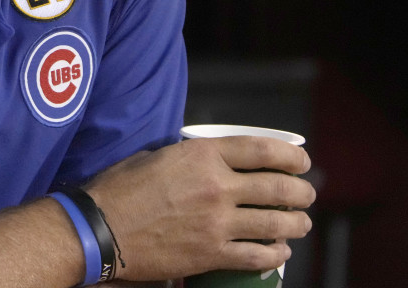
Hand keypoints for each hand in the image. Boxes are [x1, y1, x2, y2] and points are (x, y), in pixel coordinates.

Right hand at [84, 136, 315, 281]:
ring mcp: (217, 223)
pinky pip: (257, 256)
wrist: (100, 229)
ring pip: (275, 224)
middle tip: (306, 195)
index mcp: (203, 155)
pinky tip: (279, 251)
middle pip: (278, 189)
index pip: (263, 151)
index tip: (301, 162)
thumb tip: (213, 159)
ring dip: (296, 224)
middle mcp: (217, 186)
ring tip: (300, 224)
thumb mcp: (158, 155)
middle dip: (301, 192)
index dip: (291, 156)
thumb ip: (192, 156)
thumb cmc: (121, 188)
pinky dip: (275, 254)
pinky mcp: (212, 254)